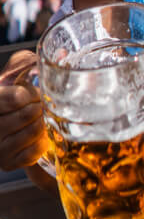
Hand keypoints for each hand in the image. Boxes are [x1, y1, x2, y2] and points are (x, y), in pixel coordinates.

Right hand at [0, 51, 48, 170]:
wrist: (8, 123)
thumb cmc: (12, 94)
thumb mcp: (15, 73)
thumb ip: (30, 62)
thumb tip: (61, 55)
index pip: (15, 98)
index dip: (31, 94)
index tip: (34, 93)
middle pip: (28, 114)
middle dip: (41, 106)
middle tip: (43, 104)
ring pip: (34, 131)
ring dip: (44, 122)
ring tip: (43, 116)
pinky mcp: (8, 163)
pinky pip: (35, 152)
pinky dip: (44, 141)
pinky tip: (42, 133)